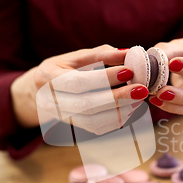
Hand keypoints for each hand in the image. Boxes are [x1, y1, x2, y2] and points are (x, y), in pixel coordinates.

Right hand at [11, 45, 147, 134]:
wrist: (41, 91)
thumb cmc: (63, 69)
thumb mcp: (76, 57)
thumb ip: (101, 55)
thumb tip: (129, 53)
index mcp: (47, 78)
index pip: (78, 82)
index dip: (104, 78)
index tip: (129, 71)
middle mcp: (49, 101)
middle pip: (86, 105)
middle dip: (117, 98)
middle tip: (141, 90)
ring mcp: (60, 118)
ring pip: (92, 121)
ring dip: (120, 111)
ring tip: (138, 99)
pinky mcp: (73, 127)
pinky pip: (97, 128)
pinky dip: (116, 119)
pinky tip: (129, 109)